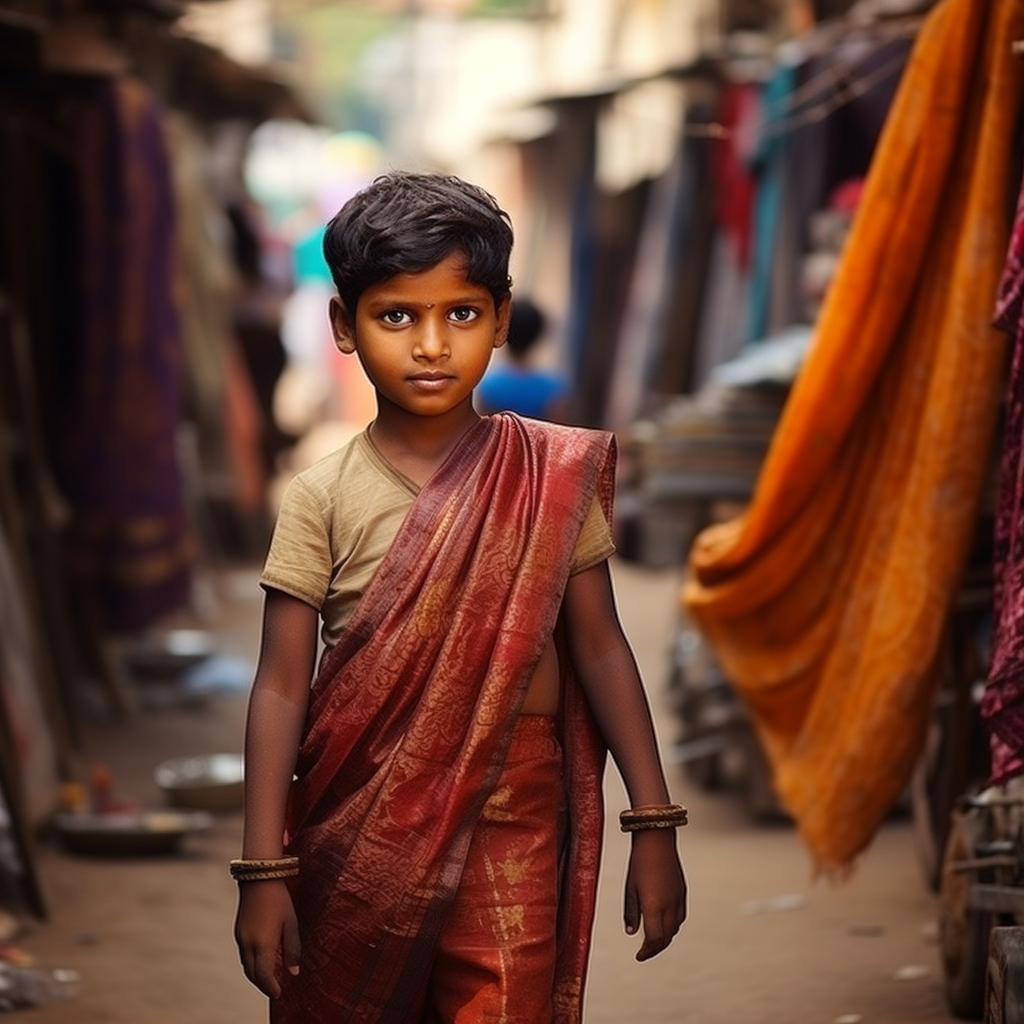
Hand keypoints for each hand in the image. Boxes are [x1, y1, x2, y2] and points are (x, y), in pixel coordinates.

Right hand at [234, 880, 301, 997]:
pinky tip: (261, 961)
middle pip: (253, 974)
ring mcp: (241, 937)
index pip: (264, 976)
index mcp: (263, 943)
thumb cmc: (279, 899)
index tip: (279, 993)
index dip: (271, 987)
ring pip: (246, 965)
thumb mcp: (291, 923)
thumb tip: (294, 972)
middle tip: (274, 989)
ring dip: (256, 975)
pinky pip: (243, 955)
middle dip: (263, 984)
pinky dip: (251, 963)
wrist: (259, 878)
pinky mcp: (238, 931)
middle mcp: (248, 943)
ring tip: (269, 979)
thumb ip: (292, 948)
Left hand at [623, 829, 687, 961]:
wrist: (657, 840)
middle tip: (645, 951)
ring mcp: (678, 899)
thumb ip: (630, 911)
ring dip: (665, 937)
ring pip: (675, 928)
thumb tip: (631, 932)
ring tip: (654, 938)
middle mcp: (669, 906)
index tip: (639, 956)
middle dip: (655, 947)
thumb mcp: (630, 888)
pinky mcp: (682, 892)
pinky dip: (673, 925)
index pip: (653, 940)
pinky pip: (680, 916)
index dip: (646, 952)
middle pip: (666, 938)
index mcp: (653, 907)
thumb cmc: (639, 862)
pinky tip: (665, 922)